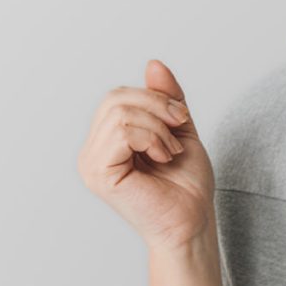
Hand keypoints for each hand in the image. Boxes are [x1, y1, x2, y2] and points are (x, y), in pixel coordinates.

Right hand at [77, 59, 216, 251]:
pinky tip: (163, 157)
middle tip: (177, 132)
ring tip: (169, 151)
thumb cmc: (187, 184)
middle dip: (156, 107)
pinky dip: (152, 138)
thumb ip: (167, 98)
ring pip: (120, 113)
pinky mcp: (99, 174)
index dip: (154, 98)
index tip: (180, 118)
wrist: (193, 221)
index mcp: (106, 141)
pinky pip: (122, 131)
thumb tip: (153, 63)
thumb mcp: (180, 129)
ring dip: (158, 127)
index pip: (118, 96)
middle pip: (116, 98)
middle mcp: (92, 151)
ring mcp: (91, 163)